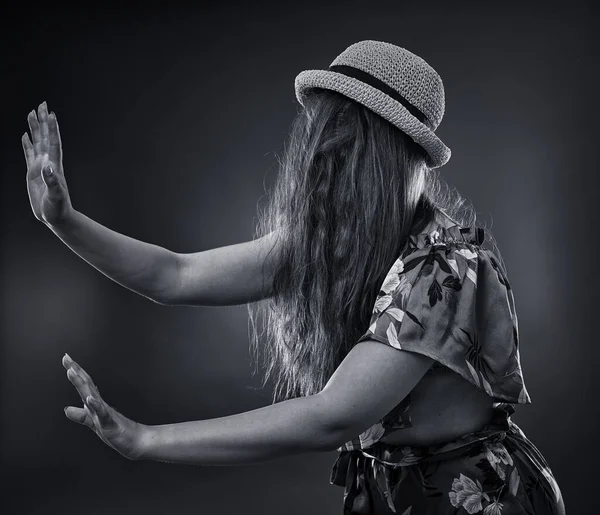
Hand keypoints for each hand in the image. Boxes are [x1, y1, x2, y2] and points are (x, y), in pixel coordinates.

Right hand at [22, 102, 72, 225]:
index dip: (52, 128)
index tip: (51, 114)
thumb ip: (52, 181)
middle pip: (45, 137)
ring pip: (37, 142)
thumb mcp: (56, 195)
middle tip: (42, 104)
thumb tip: (48, 167)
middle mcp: (48, 163)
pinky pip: (29, 154)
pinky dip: (27, 143)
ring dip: (35, 128)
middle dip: (43, 121)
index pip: (53, 142)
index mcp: (54, 166)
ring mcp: (40, 166)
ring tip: (31, 113)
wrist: (56, 217)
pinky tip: (26, 135)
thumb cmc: (58, 208)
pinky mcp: (33, 173)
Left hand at [62, 353, 146, 460]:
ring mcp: (105, 413)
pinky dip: (96, 405)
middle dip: (76, 371)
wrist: (137, 441)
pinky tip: (89, 398)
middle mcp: (100, 405)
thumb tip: (66, 410)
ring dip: (82, 383)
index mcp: (96, 404)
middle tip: (67, 358)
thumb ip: (81, 416)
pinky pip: (102, 413)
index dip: (75, 372)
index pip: (85, 385)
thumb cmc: (118, 431)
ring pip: (91, 395)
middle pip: (87, 385)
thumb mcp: (94, 423)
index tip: (67, 359)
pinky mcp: (110, 423)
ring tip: (72, 372)